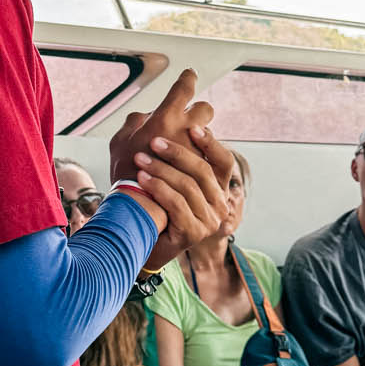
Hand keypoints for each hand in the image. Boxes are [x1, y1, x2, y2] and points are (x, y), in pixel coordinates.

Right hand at [109, 69, 213, 184]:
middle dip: (199, 113)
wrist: (140, 204)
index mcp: (165, 117)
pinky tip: (187, 167)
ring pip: (207, 135)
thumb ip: (135, 122)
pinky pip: (208, 156)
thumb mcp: (120, 140)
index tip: (190, 76)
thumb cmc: (126, 172)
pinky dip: (199, 158)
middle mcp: (186, 130)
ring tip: (182, 151)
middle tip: (187, 122)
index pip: (184, 86)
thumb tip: (146, 115)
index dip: (188, 78)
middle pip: (205, 108)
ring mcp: (198, 150)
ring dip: (198, 139)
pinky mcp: (204, 169)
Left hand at [136, 130, 232, 269]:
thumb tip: (183, 123)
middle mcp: (219, 205)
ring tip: (140, 159)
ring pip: (188, 187)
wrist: (143, 242)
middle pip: (203, 171)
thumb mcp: (170, 177)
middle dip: (176, 153)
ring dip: (161, 170)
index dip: (211, 143)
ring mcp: (208, 222)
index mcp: (218, 189)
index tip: (192, 127)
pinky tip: (142, 178)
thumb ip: (179, 158)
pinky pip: (176, 204)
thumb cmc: (155, 204)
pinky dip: (158, 188)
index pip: (225, 161)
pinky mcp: (193, 233)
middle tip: (154, 141)